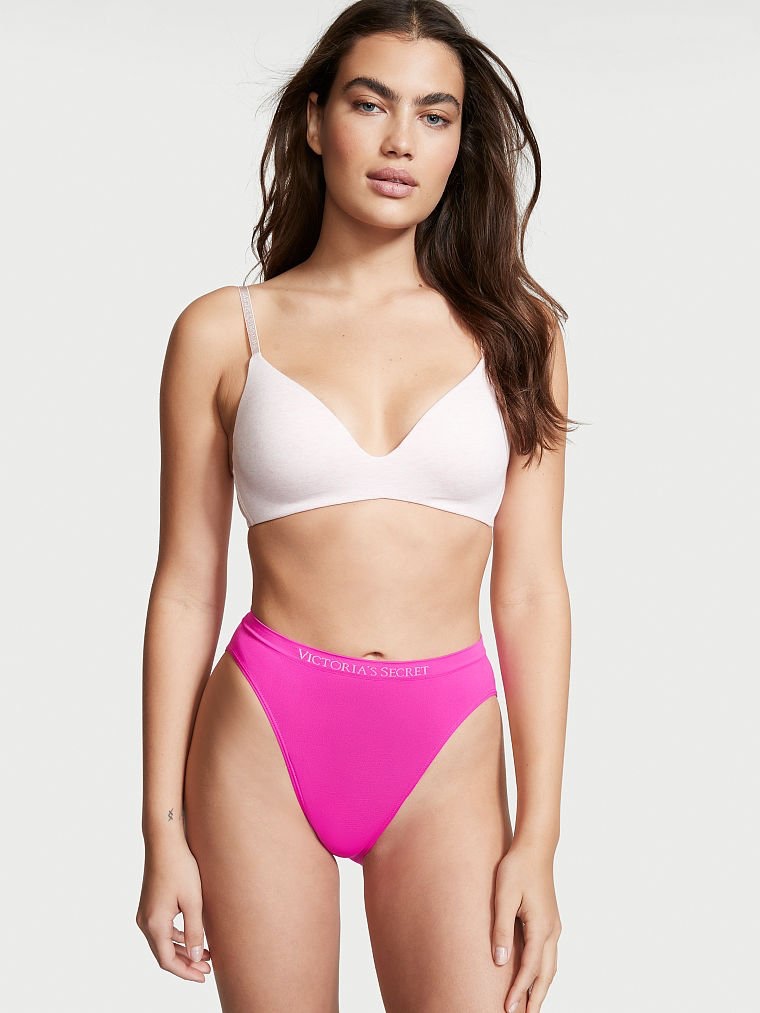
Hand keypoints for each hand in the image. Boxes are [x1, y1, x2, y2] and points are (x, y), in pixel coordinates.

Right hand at [136, 840, 211, 982]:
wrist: (164, 842)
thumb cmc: (180, 867)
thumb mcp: (193, 901)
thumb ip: (195, 932)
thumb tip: (196, 958)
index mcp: (154, 924)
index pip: (168, 961)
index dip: (185, 972)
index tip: (203, 977)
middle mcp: (145, 922)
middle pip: (164, 954)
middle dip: (186, 964)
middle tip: (207, 969)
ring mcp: (144, 914)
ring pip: (162, 943)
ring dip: (182, 950)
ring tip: (205, 954)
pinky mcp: (149, 905)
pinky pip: (161, 930)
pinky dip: (176, 937)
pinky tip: (192, 936)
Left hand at [491, 841, 561, 1011]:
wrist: (535, 848)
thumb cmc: (516, 868)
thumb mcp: (503, 895)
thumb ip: (500, 928)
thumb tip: (500, 961)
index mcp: (541, 926)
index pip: (530, 968)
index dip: (519, 991)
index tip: (508, 1009)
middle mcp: (552, 930)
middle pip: (546, 974)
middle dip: (536, 998)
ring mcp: (554, 926)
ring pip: (551, 966)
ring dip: (541, 987)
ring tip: (530, 1005)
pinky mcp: (550, 921)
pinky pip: (549, 955)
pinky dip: (543, 972)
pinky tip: (534, 977)